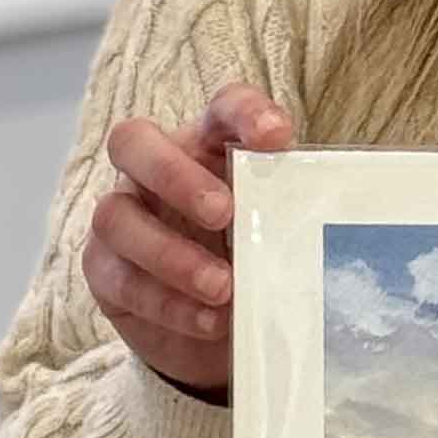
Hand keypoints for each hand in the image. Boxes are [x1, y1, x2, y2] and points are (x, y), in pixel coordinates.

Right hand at [83, 83, 293, 396]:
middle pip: (134, 141)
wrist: (218, 329)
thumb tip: (333, 215)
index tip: (278, 136)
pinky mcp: (103, 270)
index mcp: (208, 144)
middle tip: (223, 212)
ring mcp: (121, 216)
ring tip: (223, 287)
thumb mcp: (278, 230)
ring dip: (171, 255)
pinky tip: (210, 320)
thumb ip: (290, 211)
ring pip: (115, 217)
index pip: (222, 108)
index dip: (246, 113)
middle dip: (176, 175)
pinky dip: (168, 302)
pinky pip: (118, 278)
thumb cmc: (256, 257)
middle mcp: (155, 169)